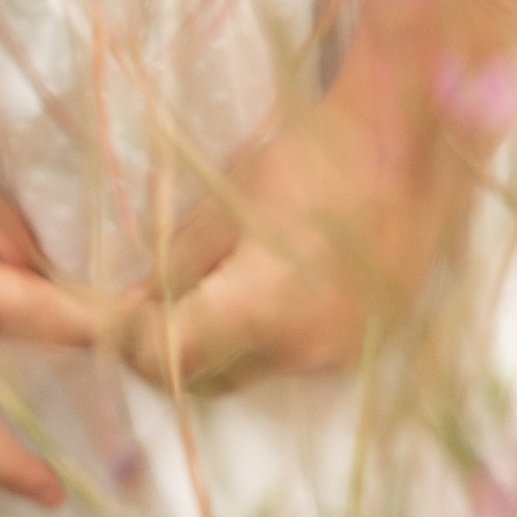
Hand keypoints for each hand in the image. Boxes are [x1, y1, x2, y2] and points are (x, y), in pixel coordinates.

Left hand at [117, 84, 459, 398]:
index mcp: (260, 311)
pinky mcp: (367, 344)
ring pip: (250, 372)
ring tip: (209, 287)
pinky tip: (266, 288)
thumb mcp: (227, 202)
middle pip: (206, 379)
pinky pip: (295, 359)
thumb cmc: (311, 154)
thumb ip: (176, 265)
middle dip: (168, 347)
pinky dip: (266, 337)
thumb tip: (133, 309)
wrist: (409, 138)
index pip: (166, 357)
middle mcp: (301, 351)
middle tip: (147, 301)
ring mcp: (340, 354)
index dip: (127, 339)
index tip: (108, 313)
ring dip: (218, 346)